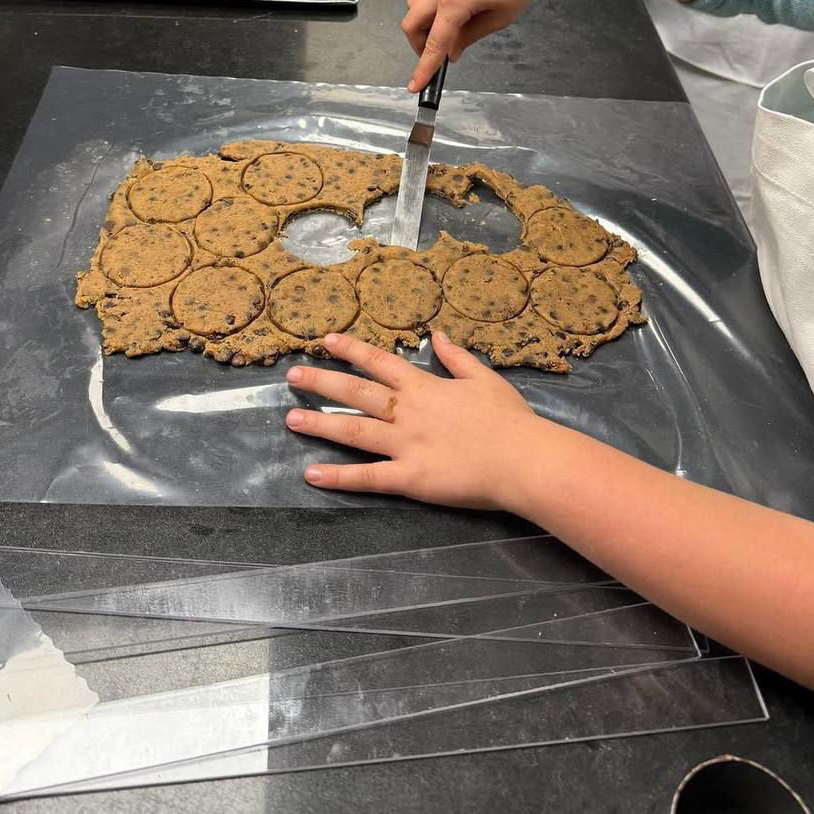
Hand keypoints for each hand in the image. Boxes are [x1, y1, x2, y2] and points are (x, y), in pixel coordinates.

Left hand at [284, 329, 544, 509]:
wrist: (523, 459)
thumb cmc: (509, 419)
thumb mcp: (484, 378)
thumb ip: (456, 357)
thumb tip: (436, 334)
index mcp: (425, 387)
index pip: (379, 363)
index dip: (351, 351)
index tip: (326, 341)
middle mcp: (408, 412)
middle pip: (356, 393)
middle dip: (321, 382)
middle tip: (291, 376)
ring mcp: (406, 445)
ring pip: (354, 431)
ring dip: (320, 424)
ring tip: (290, 419)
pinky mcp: (410, 478)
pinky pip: (369, 477)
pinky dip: (339, 477)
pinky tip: (313, 475)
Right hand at [402, 0, 554, 90]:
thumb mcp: (500, 17)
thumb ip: (470, 36)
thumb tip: (452, 51)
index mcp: (453, 4)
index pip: (434, 44)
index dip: (424, 69)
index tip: (415, 86)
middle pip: (411, 23)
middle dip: (419, 44)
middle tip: (439, 54)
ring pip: (414, 3)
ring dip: (422, 22)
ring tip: (447, 30)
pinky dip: (427, 0)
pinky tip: (447, 4)